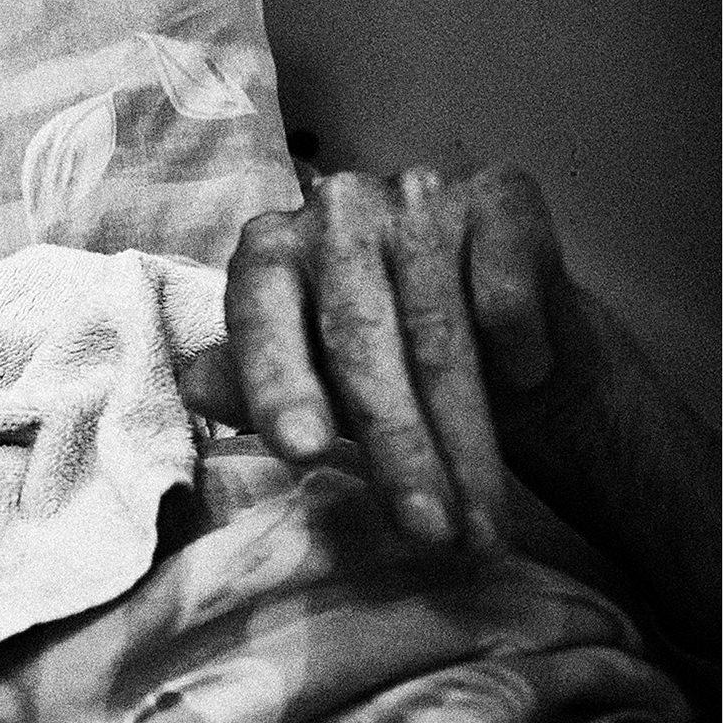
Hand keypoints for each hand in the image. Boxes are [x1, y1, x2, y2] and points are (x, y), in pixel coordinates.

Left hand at [225, 164, 594, 545]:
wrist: (493, 332)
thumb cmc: (383, 362)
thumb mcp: (313, 384)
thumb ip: (254, 386)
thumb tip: (196, 388)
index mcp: (270, 249)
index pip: (261, 319)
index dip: (280, 387)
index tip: (302, 453)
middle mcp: (336, 207)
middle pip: (360, 342)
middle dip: (397, 449)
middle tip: (424, 530)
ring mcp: (418, 192)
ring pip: (440, 333)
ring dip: (466, 441)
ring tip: (480, 523)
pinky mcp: (501, 194)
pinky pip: (504, 287)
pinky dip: (516, 345)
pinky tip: (526, 380)